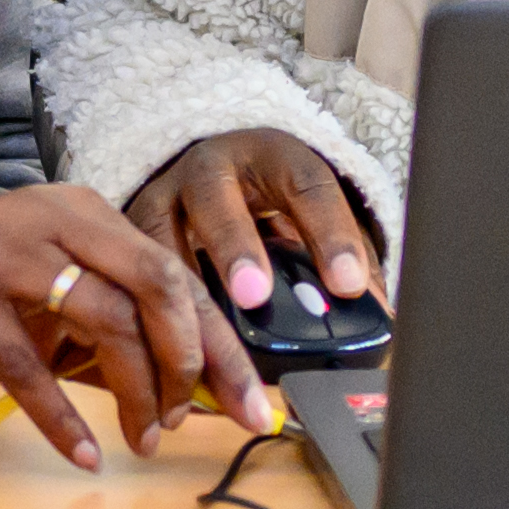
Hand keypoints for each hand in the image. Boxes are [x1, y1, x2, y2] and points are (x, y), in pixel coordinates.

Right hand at [0, 183, 263, 467]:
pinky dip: (64, 420)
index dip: (221, 345)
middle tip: (197, 420)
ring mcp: (4, 254)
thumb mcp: (54, 311)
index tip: (256, 404)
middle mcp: (52, 219)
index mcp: (85, 214)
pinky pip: (29, 369)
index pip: (174, 276)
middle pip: (156, 284)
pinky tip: (85, 453)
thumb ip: (119, 339)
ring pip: (104, 321)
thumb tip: (200, 393)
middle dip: (193, 361)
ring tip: (144, 438)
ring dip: (137, 393)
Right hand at [125, 127, 382, 323]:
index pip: (306, 184)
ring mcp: (161, 195)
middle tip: (256, 295)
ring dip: (177, 289)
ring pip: (159, 234)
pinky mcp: (126, 228)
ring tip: (197, 340)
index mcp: (270, 157)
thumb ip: (345, 261)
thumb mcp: (309, 214)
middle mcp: (209, 167)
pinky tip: (158, 352)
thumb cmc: (269, 200)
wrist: (208, 170)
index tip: (348, 283)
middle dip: (235, 246)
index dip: (329, 232)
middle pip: (217, 197)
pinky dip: (140, 309)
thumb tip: (381, 321)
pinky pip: (127, 268)